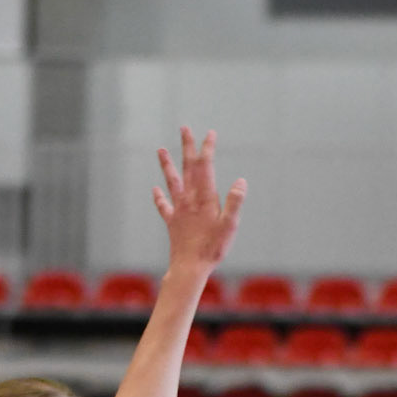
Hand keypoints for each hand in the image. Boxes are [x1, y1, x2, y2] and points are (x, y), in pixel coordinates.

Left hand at [154, 127, 245, 272]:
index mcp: (204, 198)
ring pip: (172, 182)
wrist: (189, 268)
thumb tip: (241, 181)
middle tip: (184, 128)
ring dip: (167, 165)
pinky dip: (159, 197)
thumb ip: (234, 203)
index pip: (205, 167)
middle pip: (188, 168)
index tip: (210, 134)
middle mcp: (189, 200)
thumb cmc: (212, 249)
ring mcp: (178, 210)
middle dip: (187, 147)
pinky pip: (163, 206)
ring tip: (161, 150)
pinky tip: (155, 190)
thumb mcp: (229, 226)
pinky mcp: (172, 223)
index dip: (207, 149)